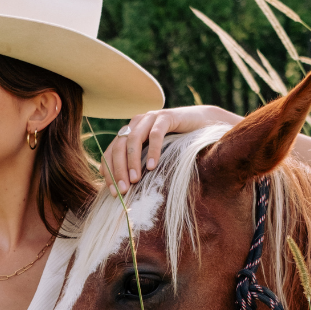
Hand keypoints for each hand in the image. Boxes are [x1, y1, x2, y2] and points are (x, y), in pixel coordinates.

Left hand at [100, 105, 237, 195]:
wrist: (201, 124)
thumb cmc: (176, 145)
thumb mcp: (153, 157)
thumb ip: (138, 166)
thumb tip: (123, 190)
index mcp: (128, 133)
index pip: (110, 152)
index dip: (109, 172)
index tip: (113, 193)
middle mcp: (136, 124)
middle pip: (119, 147)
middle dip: (118, 170)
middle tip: (123, 190)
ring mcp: (150, 118)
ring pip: (133, 139)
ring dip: (132, 161)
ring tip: (135, 180)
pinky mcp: (166, 117)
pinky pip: (155, 134)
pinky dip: (153, 151)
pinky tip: (153, 166)